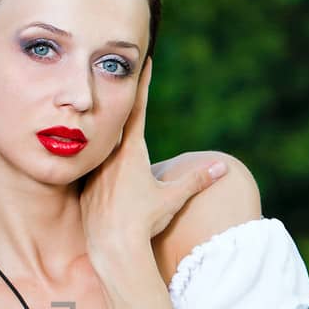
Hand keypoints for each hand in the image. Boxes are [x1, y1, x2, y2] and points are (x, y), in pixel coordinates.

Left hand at [79, 55, 226, 259]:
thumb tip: (223, 167)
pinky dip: (95, 164)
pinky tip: (92, 163)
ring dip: (107, 137)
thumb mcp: (173, 197)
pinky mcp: (85, 187)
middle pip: (118, 123)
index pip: (140, 109)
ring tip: (105, 121)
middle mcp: (110, 156)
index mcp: (132, 152)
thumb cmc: (145, 221)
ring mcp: (95, 171)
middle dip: (123, 104)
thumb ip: (196, 180)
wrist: (112, 247)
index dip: (144, 84)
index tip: (145, 62)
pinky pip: (92, 170)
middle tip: (122, 80)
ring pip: (103, 147)